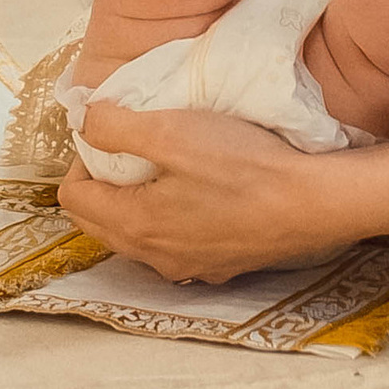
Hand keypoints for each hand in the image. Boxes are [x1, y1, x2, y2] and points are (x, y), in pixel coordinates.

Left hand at [58, 107, 388, 282]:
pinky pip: (175, 247)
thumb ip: (115, 126)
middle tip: (128, 149)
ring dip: (134, 205)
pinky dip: (170, 222)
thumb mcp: (171, 131)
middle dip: (102, 185)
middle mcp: (155, 257)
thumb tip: (81, 121)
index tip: (109, 134)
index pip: (74, 198)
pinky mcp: (221, 267)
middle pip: (101, 222)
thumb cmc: (243, 164)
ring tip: (161, 169)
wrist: (314, 202)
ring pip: (138, 238)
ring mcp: (189, 267)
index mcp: (134, 224)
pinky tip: (197, 196)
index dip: (81, 162)